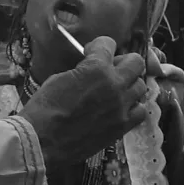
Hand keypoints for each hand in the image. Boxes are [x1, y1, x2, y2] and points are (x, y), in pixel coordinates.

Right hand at [19, 37, 148, 167]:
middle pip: (136, 62)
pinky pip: (140, 111)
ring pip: (140, 86)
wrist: (43, 141)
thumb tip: (89, 69)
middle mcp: (115, 84)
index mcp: (96, 68)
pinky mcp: (122, 126)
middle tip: (110, 69)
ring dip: (128, 84)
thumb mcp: (60, 77)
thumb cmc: (44, 108)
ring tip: (115, 90)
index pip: (109, 44)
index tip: (92, 52)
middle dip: (122, 61)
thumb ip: (82, 70)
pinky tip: (120, 108)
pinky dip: (132, 107)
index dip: (99, 46)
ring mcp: (121, 106)